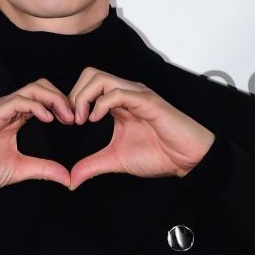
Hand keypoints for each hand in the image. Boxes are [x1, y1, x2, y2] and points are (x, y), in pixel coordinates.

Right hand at [0, 79, 74, 194]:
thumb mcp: (18, 170)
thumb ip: (42, 169)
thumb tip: (67, 178)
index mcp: (14, 118)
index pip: (42, 99)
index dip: (61, 106)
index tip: (76, 122)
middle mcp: (7, 108)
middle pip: (41, 87)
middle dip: (62, 98)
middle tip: (76, 117)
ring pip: (32, 89)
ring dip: (53, 99)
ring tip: (66, 116)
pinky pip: (17, 101)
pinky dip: (36, 105)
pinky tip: (47, 118)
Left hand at [67, 67, 214, 189]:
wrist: (187, 159)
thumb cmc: (158, 154)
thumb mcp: (116, 160)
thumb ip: (92, 165)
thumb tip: (72, 179)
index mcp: (117, 102)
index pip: (87, 85)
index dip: (72, 100)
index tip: (66, 122)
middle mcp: (125, 92)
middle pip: (90, 74)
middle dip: (74, 94)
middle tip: (71, 119)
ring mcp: (136, 94)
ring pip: (100, 78)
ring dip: (84, 97)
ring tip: (81, 119)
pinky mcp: (147, 101)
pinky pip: (118, 92)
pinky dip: (101, 104)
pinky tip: (96, 119)